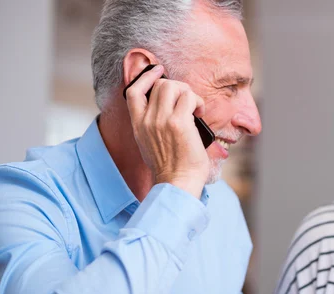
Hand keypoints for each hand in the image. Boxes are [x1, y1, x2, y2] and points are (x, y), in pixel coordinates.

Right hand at [125, 64, 209, 198]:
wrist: (177, 183)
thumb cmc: (171, 168)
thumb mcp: (150, 144)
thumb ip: (152, 125)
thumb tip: (166, 108)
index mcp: (138, 126)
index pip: (134, 91)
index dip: (147, 77)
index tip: (159, 71)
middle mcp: (147, 121)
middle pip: (160, 85)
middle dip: (178, 87)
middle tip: (188, 102)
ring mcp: (162, 121)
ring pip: (174, 86)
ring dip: (189, 94)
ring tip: (195, 109)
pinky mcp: (179, 123)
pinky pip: (189, 97)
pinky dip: (198, 102)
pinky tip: (200, 115)